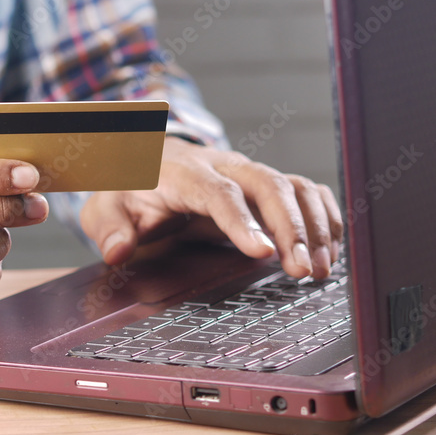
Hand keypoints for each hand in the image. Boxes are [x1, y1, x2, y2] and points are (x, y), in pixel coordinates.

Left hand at [80, 137, 342, 278]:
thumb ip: (108, 229)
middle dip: (292, 229)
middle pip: (268, 185)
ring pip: (294, 186)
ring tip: (320, 270)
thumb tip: (118, 252)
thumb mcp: (105, 208)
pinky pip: (306, 190)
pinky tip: (329, 250)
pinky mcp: (266, 184)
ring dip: (313, 226)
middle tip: (305, 272)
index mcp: (184, 172)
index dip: (243, 222)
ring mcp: (248, 172)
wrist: (147, 162)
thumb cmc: (130, 190)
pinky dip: (323, 217)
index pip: (218, 193)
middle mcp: (224, 166)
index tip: (263, 252)